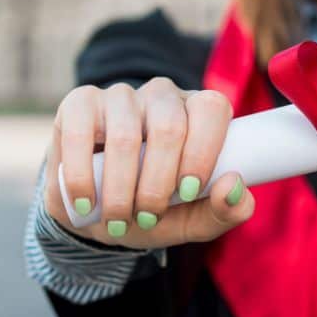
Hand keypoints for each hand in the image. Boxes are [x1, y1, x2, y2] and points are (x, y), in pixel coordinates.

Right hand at [43, 78, 254, 249]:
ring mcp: (120, 95)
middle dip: (158, 184)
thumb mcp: (194, 219)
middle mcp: (162, 95)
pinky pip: (81, 133)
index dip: (202, 152)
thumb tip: (235, 186)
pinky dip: (82, 177)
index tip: (187, 193)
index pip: (211, 110)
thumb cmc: (154, 210)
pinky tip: (86, 203)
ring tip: (118, 221)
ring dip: (121, 189)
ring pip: (125, 134)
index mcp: (198, 112)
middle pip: (169, 126)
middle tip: (148, 218)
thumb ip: (226, 210)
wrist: (96, 214)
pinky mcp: (80, 102)